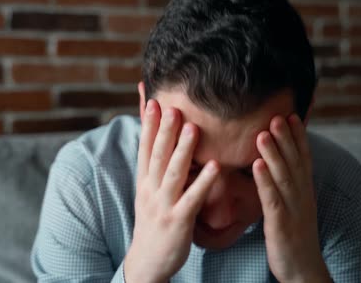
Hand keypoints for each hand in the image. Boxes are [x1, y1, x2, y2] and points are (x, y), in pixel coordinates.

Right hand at [124, 99, 219, 282]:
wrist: (147, 260)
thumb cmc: (153, 222)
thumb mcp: (148, 192)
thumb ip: (155, 168)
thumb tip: (159, 143)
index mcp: (144, 181)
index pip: (145, 148)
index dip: (149, 124)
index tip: (153, 100)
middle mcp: (150, 190)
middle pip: (157, 155)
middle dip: (165, 129)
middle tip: (174, 105)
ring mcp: (163, 205)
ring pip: (173, 173)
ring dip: (183, 149)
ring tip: (193, 127)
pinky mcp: (178, 221)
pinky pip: (192, 199)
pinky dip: (203, 182)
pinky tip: (216, 167)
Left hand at [252, 115, 330, 282]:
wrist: (303, 269)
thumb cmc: (294, 235)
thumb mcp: (296, 206)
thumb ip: (290, 185)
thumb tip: (281, 165)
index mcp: (305, 191)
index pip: (303, 158)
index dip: (298, 137)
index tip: (291, 115)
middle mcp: (302, 196)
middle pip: (294, 162)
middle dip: (286, 137)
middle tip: (277, 114)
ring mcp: (293, 209)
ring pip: (283, 176)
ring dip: (274, 153)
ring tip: (263, 133)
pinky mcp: (280, 224)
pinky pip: (272, 199)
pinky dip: (265, 181)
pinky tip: (256, 165)